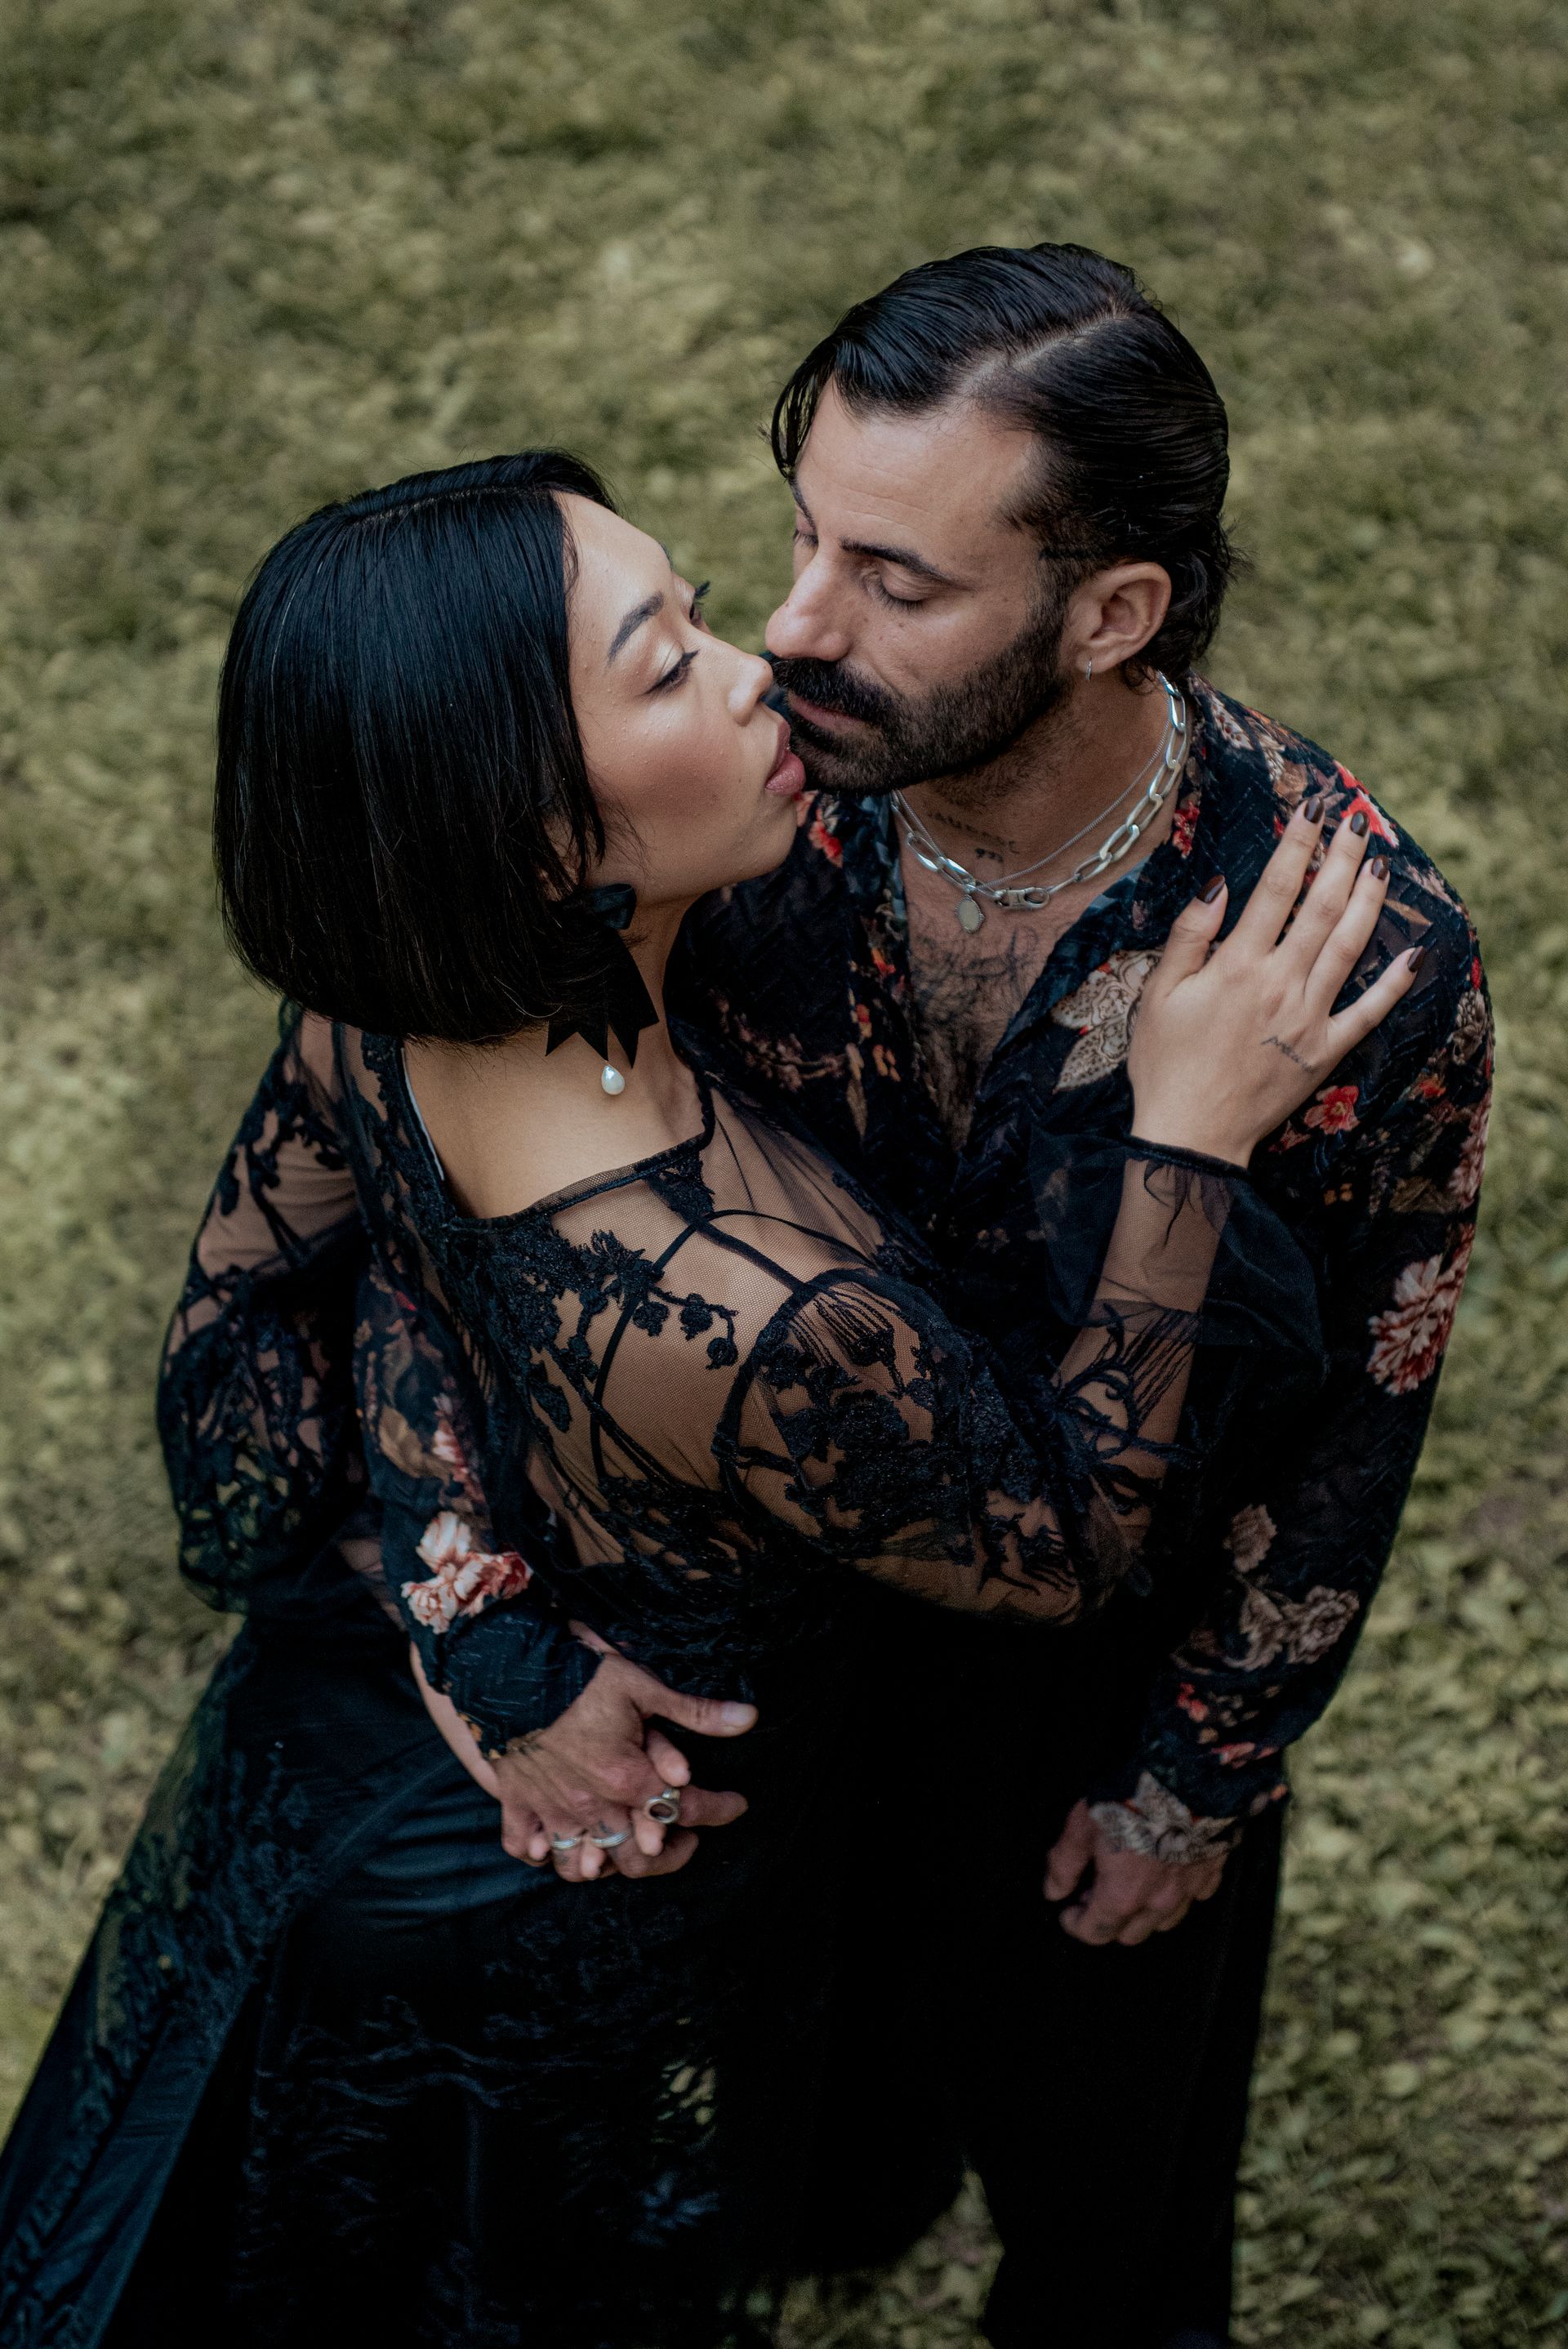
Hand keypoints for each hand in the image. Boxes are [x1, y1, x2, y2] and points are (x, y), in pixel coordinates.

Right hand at [408, 1640, 754, 1879]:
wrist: (508, 1667)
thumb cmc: (579, 1674)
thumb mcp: (642, 1684)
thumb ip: (694, 1710)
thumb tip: (749, 1718)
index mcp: (626, 1776)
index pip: (686, 1808)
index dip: (720, 1809)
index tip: (737, 1805)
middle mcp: (591, 1804)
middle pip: (638, 1856)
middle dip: (671, 1853)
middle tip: (686, 1839)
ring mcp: (551, 1809)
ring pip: (581, 1866)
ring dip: (606, 1864)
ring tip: (626, 1847)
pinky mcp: (516, 1803)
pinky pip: (525, 1848)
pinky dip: (542, 1854)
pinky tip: (559, 1845)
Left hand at [1044, 1798, 1226, 1946]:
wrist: (1186, 1777)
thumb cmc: (1129, 1799)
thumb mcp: (1082, 1825)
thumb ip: (1064, 1864)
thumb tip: (1053, 1892)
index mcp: (1123, 1896)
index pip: (1095, 1933)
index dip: (1076, 1925)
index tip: (1069, 1911)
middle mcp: (1158, 1903)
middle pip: (1130, 1935)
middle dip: (1108, 1921)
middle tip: (1096, 1892)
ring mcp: (1189, 1890)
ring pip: (1163, 1923)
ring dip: (1142, 1913)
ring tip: (1130, 1884)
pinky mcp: (1212, 1873)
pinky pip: (1194, 1897)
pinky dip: (1177, 1893)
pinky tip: (1166, 1872)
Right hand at [1128, 793, 1419, 1164]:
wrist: (1190, 1135)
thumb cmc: (1164, 1064)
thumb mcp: (1157, 995)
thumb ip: (1189, 937)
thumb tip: (1218, 885)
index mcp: (1237, 966)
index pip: (1275, 889)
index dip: (1297, 844)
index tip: (1312, 807)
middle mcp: (1280, 983)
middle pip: (1320, 907)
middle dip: (1342, 857)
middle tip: (1359, 819)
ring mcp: (1308, 1017)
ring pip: (1348, 947)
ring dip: (1368, 900)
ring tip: (1381, 863)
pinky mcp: (1324, 1050)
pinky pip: (1367, 1013)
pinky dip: (1393, 985)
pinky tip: (1414, 955)